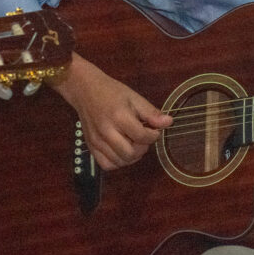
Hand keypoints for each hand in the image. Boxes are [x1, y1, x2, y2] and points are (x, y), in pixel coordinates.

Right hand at [51, 53, 171, 170]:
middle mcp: (107, 132)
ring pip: (120, 162)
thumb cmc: (111, 92)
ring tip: (133, 143)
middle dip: (142, 148)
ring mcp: (97, 141)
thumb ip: (151, 113)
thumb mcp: (134, 97)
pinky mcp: (90, 146)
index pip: (143, 137)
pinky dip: (117, 162)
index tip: (153, 129)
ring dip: (131, 156)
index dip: (154, 135)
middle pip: (131, 154)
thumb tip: (168, 122)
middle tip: (142, 137)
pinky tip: (121, 150)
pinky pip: (106, 165)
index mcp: (119, 117)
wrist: (85, 90)